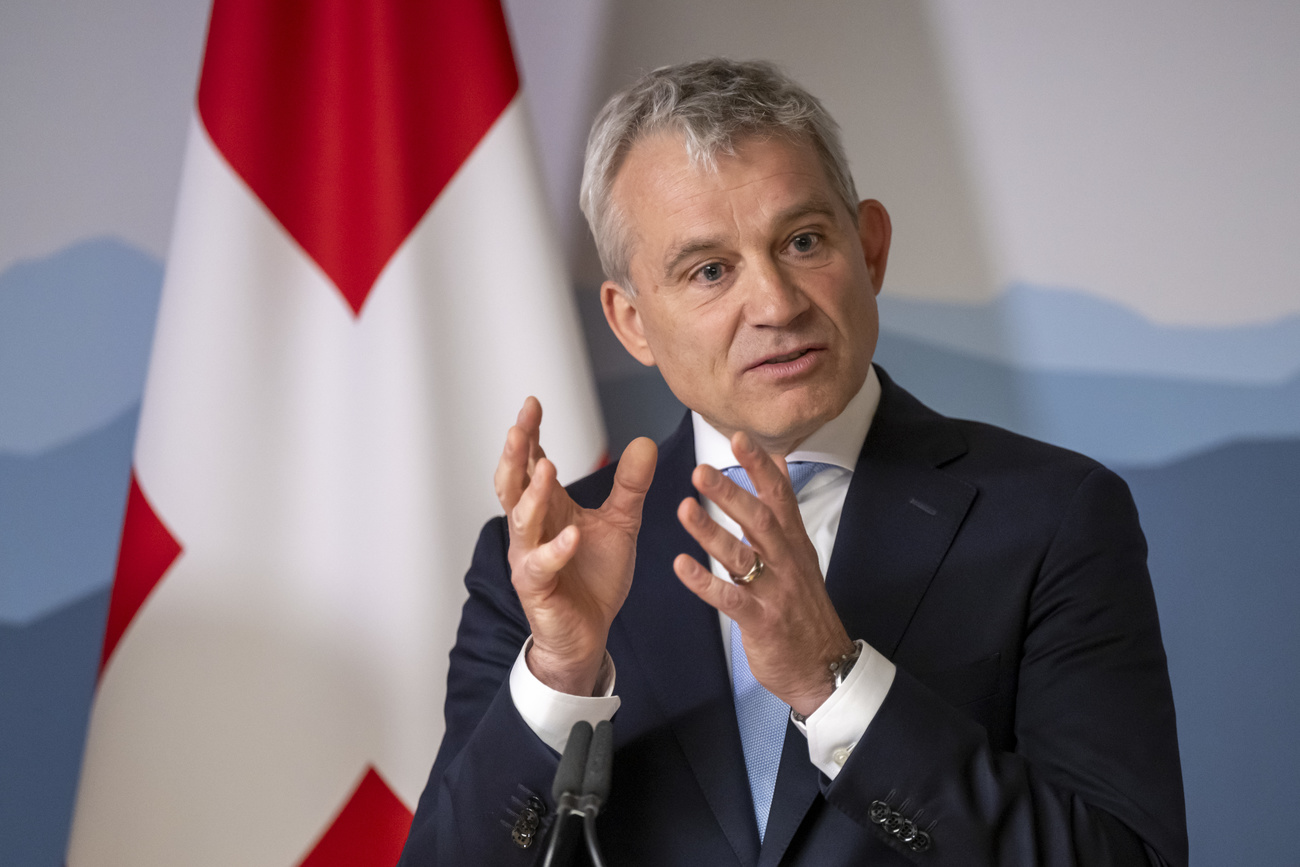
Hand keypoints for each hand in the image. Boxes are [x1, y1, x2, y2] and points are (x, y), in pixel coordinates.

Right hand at [495, 397, 656, 695]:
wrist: (589, 633)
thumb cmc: (593, 578)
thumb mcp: (620, 524)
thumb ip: (629, 486)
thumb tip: (644, 441)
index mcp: (547, 508)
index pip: (531, 463)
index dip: (530, 434)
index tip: (532, 403)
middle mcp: (531, 529)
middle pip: (512, 484)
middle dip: (515, 454)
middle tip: (520, 425)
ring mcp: (530, 558)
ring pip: (521, 520)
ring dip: (532, 493)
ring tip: (546, 466)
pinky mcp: (538, 587)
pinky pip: (543, 565)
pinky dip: (557, 549)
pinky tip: (573, 534)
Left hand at [672, 431, 852, 717]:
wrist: (826, 667)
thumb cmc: (804, 609)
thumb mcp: (800, 555)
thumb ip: (782, 512)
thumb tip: (776, 465)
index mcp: (793, 543)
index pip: (778, 496)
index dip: (759, 466)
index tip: (738, 437)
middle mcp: (785, 562)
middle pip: (759, 519)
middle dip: (730, 493)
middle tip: (700, 470)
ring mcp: (775, 591)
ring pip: (742, 555)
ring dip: (711, 531)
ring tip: (684, 509)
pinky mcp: (762, 621)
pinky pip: (731, 599)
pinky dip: (705, 582)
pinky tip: (681, 566)